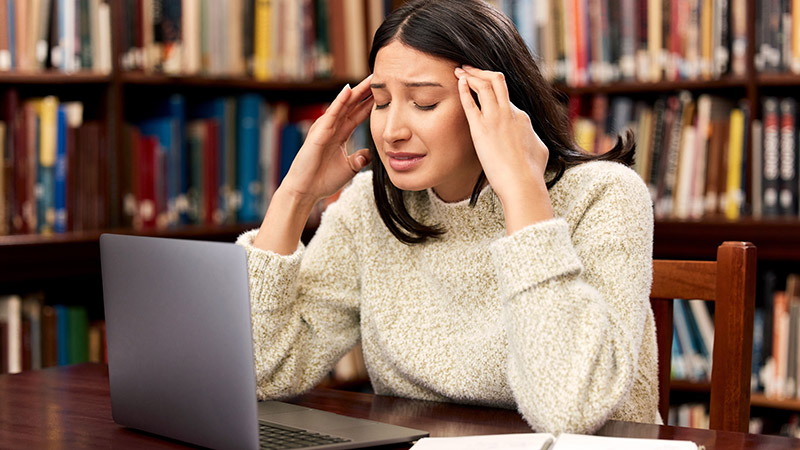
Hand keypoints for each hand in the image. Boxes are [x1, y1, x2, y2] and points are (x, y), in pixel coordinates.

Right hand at [280, 75, 374, 203]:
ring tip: (369, 79)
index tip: (385, 92)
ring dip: (356, 91)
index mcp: (340, 134)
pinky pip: (332, 114)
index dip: (371, 103)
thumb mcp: (349, 168)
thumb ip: (360, 159)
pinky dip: (340, 101)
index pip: (358, 114)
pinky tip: (349, 90)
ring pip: (343, 105)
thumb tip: (370, 153)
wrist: (306, 191)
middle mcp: (333, 128)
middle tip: (380, 77)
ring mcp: (325, 128)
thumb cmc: (323, 180)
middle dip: (366, 91)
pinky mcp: (318, 132)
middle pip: (353, 105)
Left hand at [454, 65, 552, 230]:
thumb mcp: (539, 149)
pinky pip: (470, 103)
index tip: (484, 87)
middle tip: (469, 67)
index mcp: (522, 117)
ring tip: (460, 70)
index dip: (494, 90)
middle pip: (496, 81)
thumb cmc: (531, 172)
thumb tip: (532, 138)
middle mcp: (509, 112)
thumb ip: (532, 138)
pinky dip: (464, 89)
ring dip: (471, 74)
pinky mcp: (480, 129)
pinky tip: (459, 82)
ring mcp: (495, 119)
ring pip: (484, 85)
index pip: (506, 96)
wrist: (522, 182)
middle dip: (481, 71)